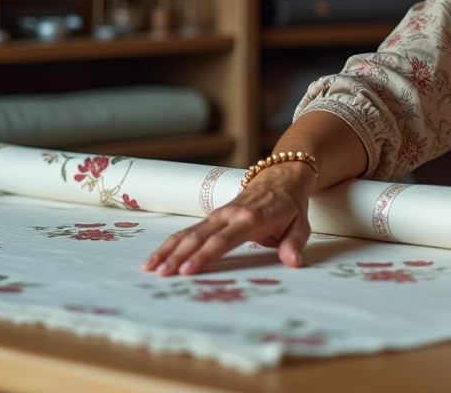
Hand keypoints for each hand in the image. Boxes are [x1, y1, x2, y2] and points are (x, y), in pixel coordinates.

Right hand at [142, 161, 317, 275]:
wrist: (281, 177)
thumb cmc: (290, 206)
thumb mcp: (300, 225)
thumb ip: (294, 244)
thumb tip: (294, 262)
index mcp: (252, 219)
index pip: (224, 240)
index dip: (205, 255)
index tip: (188, 270)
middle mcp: (230, 215)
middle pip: (200, 237)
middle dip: (179, 256)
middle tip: (162, 274)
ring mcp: (219, 214)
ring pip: (189, 232)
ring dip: (168, 250)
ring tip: (150, 268)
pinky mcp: (213, 216)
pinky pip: (189, 230)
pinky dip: (170, 243)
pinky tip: (155, 257)